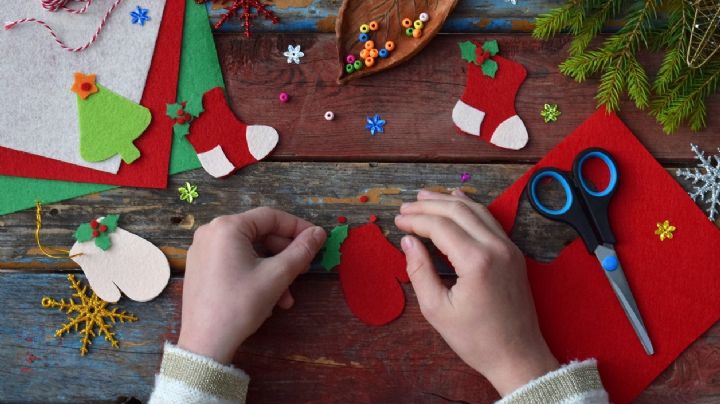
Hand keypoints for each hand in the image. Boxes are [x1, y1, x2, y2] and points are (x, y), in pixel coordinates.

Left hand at [177, 207, 326, 363]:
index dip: (298, 227)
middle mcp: (211, 232)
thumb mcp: (277, 276)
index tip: (317, 240)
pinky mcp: (200, 268)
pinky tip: (267, 298)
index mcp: (227, 227)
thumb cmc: (240, 304)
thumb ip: (301, 250)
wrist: (205, 343)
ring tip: (287, 296)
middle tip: (303, 271)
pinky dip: (255, 274)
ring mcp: (202, 251)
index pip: (270, 217)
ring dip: (273, 270)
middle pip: (259, 235)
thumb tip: (319, 233)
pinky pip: (235, 262)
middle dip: (285, 255)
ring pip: (249, 252)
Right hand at [395, 190, 557, 395]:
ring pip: (476, 210)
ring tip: (424, 197)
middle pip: (457, 211)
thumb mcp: (437, 310)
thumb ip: (419, 271)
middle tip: (405, 207)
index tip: (397, 221)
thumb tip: (407, 241)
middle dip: (428, 205)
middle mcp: (496, 248)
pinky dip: (470, 208)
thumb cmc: (475, 340)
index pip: (440, 226)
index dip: (415, 220)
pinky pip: (490, 221)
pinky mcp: (513, 253)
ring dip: (448, 201)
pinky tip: (457, 200)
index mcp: (476, 261)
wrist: (517, 356)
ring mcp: (509, 248)